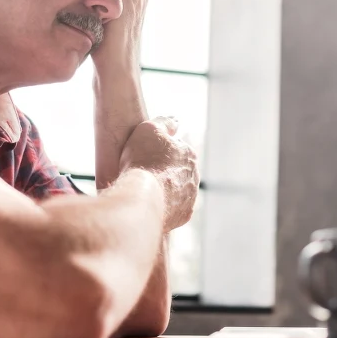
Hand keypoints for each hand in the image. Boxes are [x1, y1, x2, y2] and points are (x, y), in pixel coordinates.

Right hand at [120, 116, 199, 231]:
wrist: (142, 198)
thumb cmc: (143, 162)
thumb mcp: (148, 129)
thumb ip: (164, 122)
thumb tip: (175, 121)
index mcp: (188, 154)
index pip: (176, 149)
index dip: (158, 151)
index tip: (145, 156)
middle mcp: (194, 175)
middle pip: (178, 170)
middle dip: (164, 171)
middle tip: (144, 174)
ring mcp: (190, 197)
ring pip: (177, 191)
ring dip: (165, 190)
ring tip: (146, 192)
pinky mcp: (184, 216)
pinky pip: (174, 209)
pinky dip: (165, 207)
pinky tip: (151, 205)